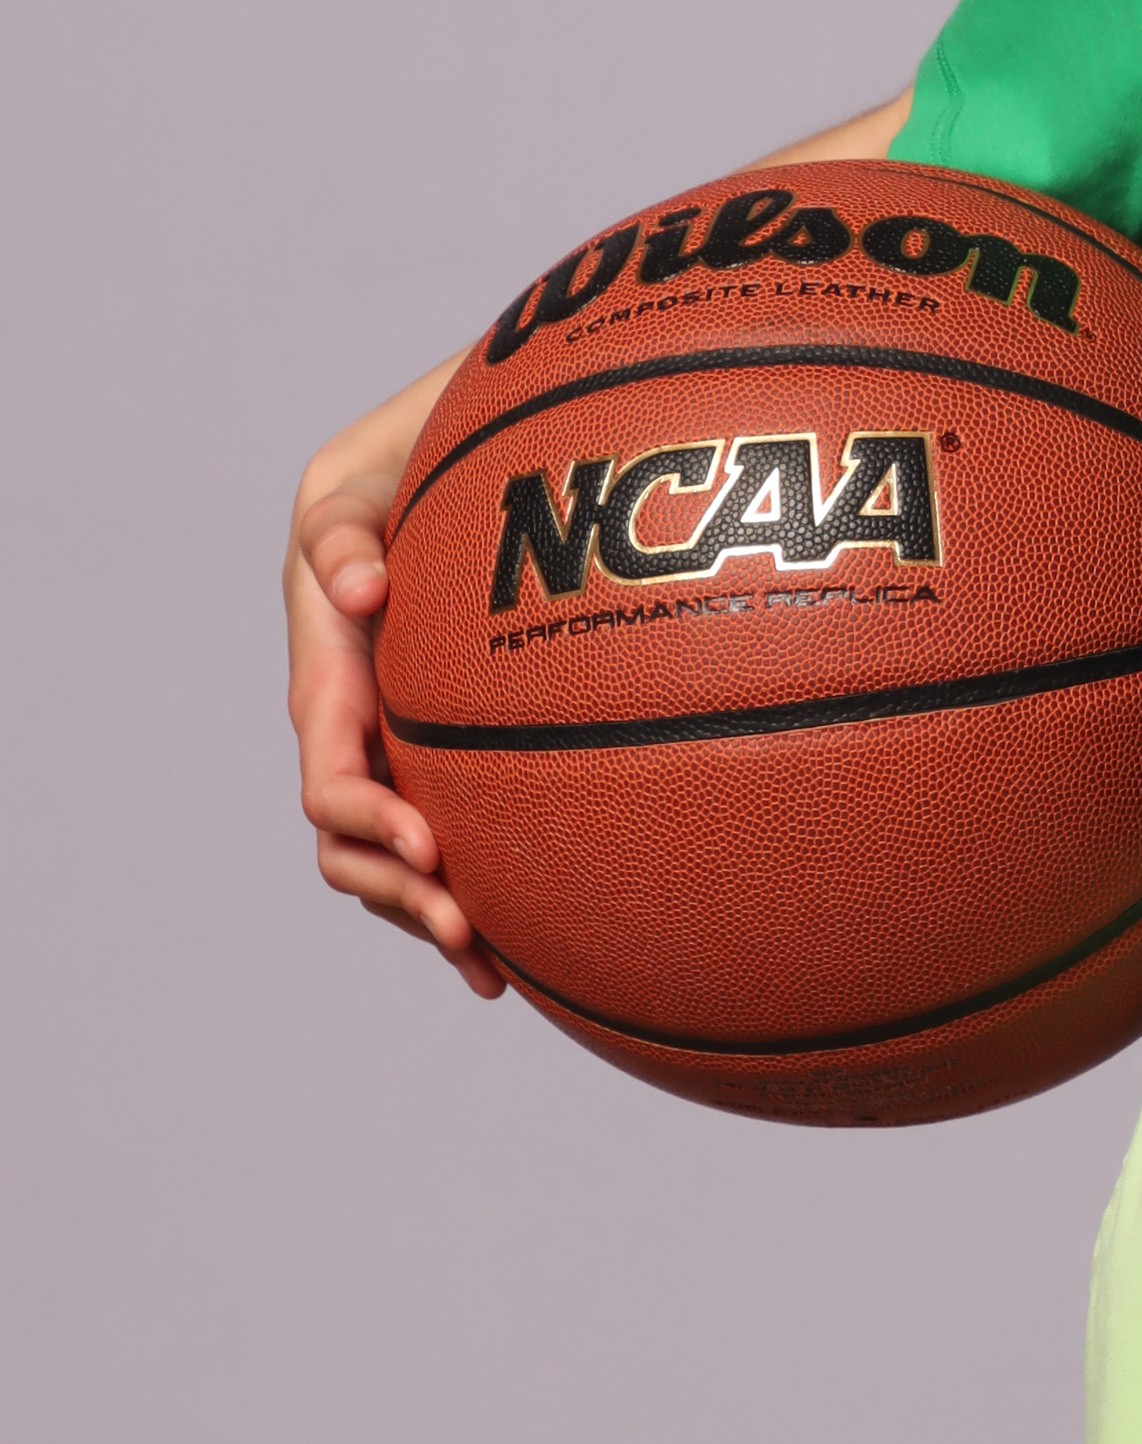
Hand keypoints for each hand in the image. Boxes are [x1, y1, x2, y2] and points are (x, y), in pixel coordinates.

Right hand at [286, 369, 503, 995]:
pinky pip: (441, 850)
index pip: (331, 781)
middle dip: (401, 895)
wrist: (417, 480)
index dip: (372, 822)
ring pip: (390, 866)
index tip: (429, 844)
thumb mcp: (350, 492)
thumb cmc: (383, 483)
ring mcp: (394, 756)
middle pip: (353, 848)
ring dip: (429, 917)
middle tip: (467, 927)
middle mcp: (353, 737)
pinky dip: (466, 904)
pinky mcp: (438, 762)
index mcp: (328, 688)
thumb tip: (359, 592)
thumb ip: (341, 536)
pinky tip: (511, 961)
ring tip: (490, 963)